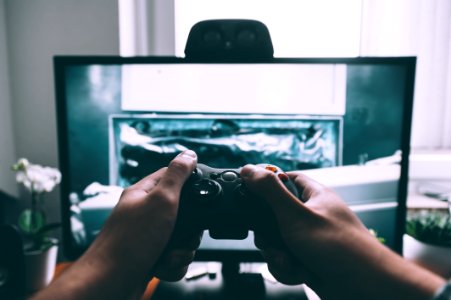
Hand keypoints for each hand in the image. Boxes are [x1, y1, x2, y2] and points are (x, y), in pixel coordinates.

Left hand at [32, 150, 198, 299]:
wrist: (110, 283)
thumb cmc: (129, 242)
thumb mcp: (160, 201)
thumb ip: (177, 176)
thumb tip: (188, 154)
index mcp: (144, 193)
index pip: (172, 176)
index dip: (190, 182)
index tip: (201, 191)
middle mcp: (146, 213)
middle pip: (184, 212)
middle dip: (189, 230)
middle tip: (181, 234)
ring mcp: (148, 235)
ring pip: (182, 237)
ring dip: (181, 251)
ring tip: (169, 255)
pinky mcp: (152, 255)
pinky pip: (175, 257)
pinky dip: (173, 264)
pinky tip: (162, 266)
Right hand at [241, 165, 444, 299]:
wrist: (366, 289)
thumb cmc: (341, 248)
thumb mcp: (296, 215)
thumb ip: (270, 192)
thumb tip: (249, 169)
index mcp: (313, 196)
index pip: (285, 179)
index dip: (266, 185)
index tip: (251, 195)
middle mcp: (312, 216)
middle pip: (273, 216)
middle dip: (268, 234)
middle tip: (274, 240)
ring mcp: (310, 239)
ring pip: (276, 242)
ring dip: (278, 255)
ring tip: (291, 262)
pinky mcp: (309, 260)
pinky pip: (285, 261)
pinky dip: (288, 269)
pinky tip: (300, 273)